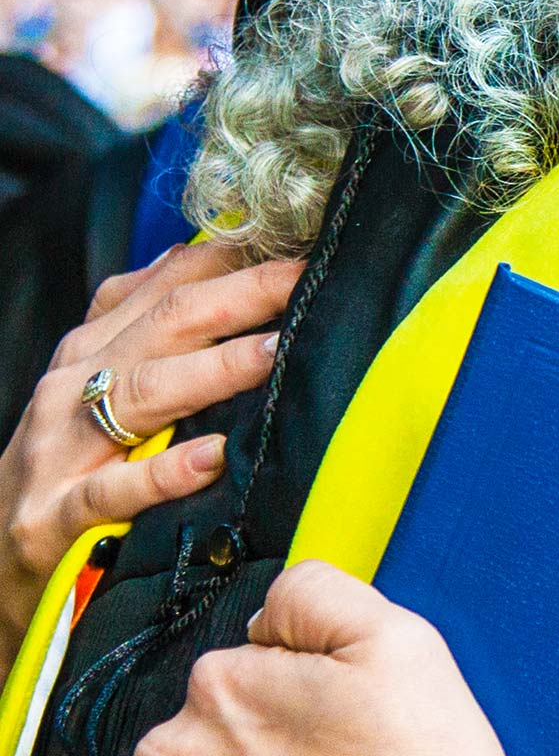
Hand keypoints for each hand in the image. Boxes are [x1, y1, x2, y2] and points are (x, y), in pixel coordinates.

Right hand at [0, 241, 302, 664]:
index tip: (301, 240)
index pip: (167, 283)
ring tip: (275, 353)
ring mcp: (61, 447)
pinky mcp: (55, 516)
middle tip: (306, 281)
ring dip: (215, 369)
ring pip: (142, 392)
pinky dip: (164, 474)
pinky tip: (213, 458)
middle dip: (241, 296)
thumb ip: (152, 323)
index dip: (234, 257)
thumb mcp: (102, 382)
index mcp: (92, 346)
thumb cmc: (68, 460)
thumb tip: (211, 256)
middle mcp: (74, 383)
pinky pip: (112, 490)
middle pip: (165, 323)